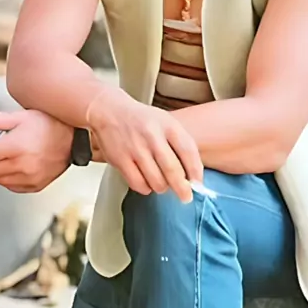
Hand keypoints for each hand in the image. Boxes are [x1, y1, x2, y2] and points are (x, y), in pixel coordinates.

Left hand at [0, 103, 73, 192]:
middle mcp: (22, 164)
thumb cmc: (52, 125)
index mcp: (17, 146)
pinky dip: (9, 177)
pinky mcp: (36, 185)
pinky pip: (12, 186)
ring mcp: (30, 177)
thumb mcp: (23, 116)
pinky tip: (16, 165)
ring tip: (8, 154)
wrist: (75, 139)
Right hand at [87, 89, 203, 202]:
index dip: (196, 171)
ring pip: (156, 181)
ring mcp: (135, 148)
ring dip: (162, 187)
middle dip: (182, 189)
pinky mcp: (120, 160)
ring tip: (162, 183)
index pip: (188, 151)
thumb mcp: (165, 122)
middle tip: (186, 197)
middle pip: (173, 171)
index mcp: (168, 125)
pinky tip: (147, 181)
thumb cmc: (142, 120)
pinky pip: (138, 184)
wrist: (109, 111)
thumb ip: (180, 144)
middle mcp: (152, 136)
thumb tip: (193, 175)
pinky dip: (146, 188)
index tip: (198, 184)